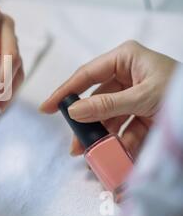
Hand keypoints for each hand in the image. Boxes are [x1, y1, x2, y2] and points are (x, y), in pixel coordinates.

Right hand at [40, 40, 177, 157]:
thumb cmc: (181, 91)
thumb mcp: (143, 97)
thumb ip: (106, 105)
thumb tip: (73, 111)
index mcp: (124, 59)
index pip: (86, 75)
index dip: (65, 92)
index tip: (47, 108)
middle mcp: (127, 74)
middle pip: (96, 100)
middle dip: (87, 124)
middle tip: (75, 144)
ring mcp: (135, 94)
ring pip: (110, 117)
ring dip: (104, 137)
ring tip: (95, 156)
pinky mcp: (144, 111)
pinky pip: (126, 126)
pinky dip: (121, 141)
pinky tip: (116, 155)